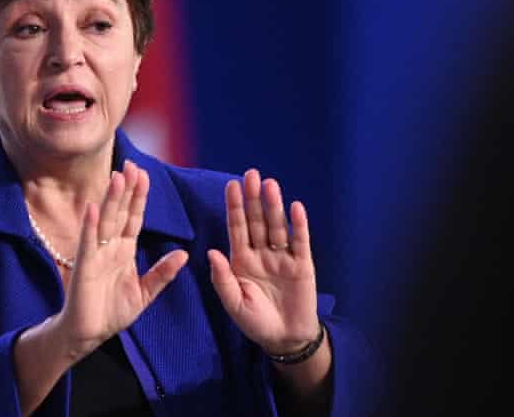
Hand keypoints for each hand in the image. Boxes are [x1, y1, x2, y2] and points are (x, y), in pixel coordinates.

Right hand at [56, 160, 188, 358]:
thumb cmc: (113, 312)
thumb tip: (184, 254)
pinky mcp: (83, 267)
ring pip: (105, 221)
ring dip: (111, 199)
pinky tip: (93, 208)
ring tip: (117, 177)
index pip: (134, 217)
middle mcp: (110, 247)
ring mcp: (96, 254)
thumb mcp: (145, 293)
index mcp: (124, 250)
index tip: (144, 174)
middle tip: (131, 164)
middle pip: (120, 212)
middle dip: (126, 189)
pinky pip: (87, 243)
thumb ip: (162, 274)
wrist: (89, 334)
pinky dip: (90, 225)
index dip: (139, 196)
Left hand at [208, 168, 319, 354]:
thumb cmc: (254, 321)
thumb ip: (222, 278)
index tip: (231, 185)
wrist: (284, 339)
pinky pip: (300, 242)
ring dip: (274, 206)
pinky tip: (296, 207)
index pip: (237, 227)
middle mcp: (261, 253)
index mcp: (241, 260)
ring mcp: (282, 257)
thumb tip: (211, 252)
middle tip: (251, 174)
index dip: (234, 207)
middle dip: (253, 198)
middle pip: (257, 221)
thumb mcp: (233, 303)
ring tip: (270, 185)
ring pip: (277, 226)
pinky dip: (299, 225)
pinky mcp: (302, 265)